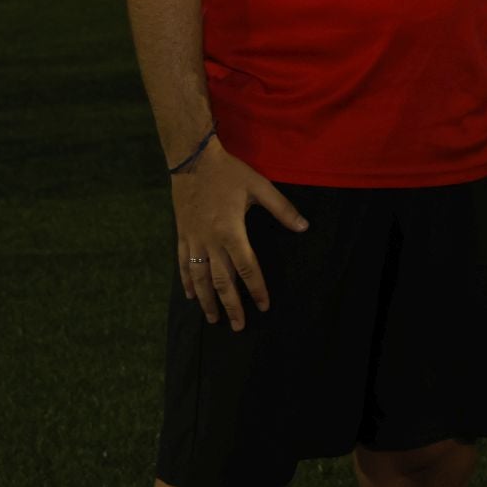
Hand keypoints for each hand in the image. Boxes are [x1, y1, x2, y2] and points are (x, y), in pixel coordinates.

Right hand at [169, 138, 308, 330]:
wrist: (192, 160)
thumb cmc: (229, 173)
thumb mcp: (260, 186)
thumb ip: (282, 209)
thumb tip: (304, 227)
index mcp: (231, 231)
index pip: (247, 267)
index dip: (256, 289)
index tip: (263, 306)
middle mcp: (211, 241)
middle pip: (222, 280)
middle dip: (231, 305)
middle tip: (238, 326)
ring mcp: (193, 239)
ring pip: (199, 277)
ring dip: (206, 300)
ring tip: (213, 318)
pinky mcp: (182, 234)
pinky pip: (182, 263)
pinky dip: (186, 281)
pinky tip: (189, 295)